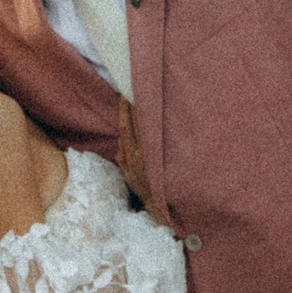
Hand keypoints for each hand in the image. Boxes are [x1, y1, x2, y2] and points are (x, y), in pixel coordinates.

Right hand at [116, 100, 171, 227]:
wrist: (163, 204)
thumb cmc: (143, 188)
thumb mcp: (127, 175)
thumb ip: (123, 158)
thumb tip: (122, 143)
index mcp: (133, 157)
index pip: (127, 129)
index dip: (124, 113)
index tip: (124, 98)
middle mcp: (146, 153)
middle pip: (141, 124)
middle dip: (138, 106)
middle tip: (138, 88)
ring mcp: (158, 154)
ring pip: (154, 127)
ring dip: (152, 111)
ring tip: (152, 94)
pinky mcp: (169, 156)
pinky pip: (165, 136)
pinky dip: (163, 123)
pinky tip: (166, 111)